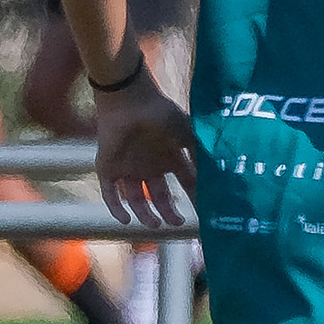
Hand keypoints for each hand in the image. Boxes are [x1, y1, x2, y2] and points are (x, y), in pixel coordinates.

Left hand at [95, 73, 195, 228]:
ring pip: (135, 199)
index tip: (204, 214)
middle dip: (168, 212)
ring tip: (155, 225)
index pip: (185, 184)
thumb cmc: (160, 112)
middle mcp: (149, 166)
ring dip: (144, 214)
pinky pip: (109, 192)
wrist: (129, 98)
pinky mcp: (107, 166)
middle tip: (176, 222)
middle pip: (158, 197)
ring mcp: (128, 167)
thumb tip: (215, 176)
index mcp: (169, 158)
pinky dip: (116, 208)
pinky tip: (126, 220)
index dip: (194, 199)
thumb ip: (200, 154)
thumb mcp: (187, 134)